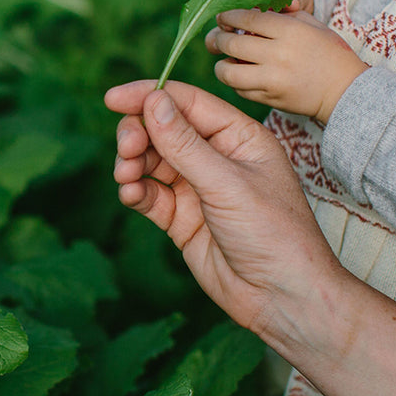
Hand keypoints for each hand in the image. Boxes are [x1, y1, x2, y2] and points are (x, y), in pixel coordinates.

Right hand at [105, 79, 339, 343]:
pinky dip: (135, 191)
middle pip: (163, 130)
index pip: (187, 103)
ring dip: (132, 164)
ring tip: (126, 176)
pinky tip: (130, 195)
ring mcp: (198, 189)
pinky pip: (150, 195)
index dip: (150, 96)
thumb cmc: (273, 234)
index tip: (113, 99)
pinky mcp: (182, 219)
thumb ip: (184, 143)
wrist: (282, 298)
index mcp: (239, 138)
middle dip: (138, 134)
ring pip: (151, 162)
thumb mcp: (227, 183)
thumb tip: (153, 101)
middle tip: (127, 149)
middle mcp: (217, 158)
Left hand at [204, 8, 365, 124]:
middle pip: (232, 43)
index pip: (247, 19)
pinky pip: (240, 90)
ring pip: (228, 72)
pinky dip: (235, 82)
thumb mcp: (312, 24)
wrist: (345, 91)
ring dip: (221, 65)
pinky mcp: (269, 98)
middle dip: (218, 38)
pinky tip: (240, 75)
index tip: (222, 17)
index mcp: (290, 31)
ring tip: (224, 60)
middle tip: (217, 37)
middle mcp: (278, 54)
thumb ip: (283, 14)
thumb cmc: (329, 53)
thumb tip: (250, 9)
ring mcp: (272, 79)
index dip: (229, 17)